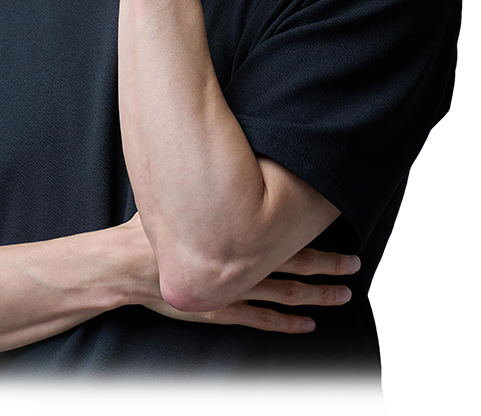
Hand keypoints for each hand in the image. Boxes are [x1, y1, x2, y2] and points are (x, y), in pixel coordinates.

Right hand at [119, 212, 358, 334]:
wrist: (125, 263)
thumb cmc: (152, 226)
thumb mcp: (185, 197)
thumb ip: (211, 188)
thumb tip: (229, 155)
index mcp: (234, 234)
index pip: (286, 235)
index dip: (315, 234)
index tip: (341, 229)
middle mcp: (239, 264)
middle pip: (295, 266)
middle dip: (328, 266)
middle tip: (355, 265)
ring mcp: (231, 292)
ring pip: (284, 295)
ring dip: (316, 295)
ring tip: (343, 295)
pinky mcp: (219, 311)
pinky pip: (260, 320)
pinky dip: (286, 323)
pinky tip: (307, 324)